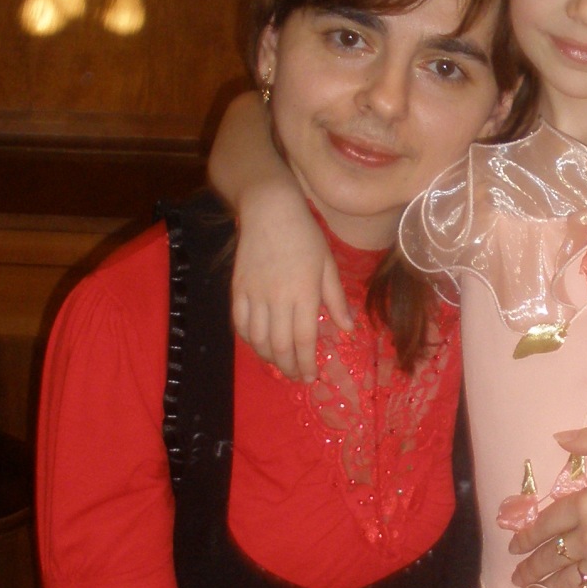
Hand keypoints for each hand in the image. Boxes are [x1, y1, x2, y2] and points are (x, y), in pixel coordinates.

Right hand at [208, 90, 353, 379]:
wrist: (269, 210)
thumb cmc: (305, 236)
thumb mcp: (328, 265)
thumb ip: (336, 299)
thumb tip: (348, 329)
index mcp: (304, 293)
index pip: (304, 339)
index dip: (306, 363)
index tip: (310, 377)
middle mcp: (277, 298)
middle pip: (280, 345)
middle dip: (288, 367)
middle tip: (296, 376)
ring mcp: (254, 294)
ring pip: (258, 339)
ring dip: (268, 358)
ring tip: (280, 364)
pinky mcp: (238, 288)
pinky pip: (240, 323)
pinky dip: (248, 340)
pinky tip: (258, 345)